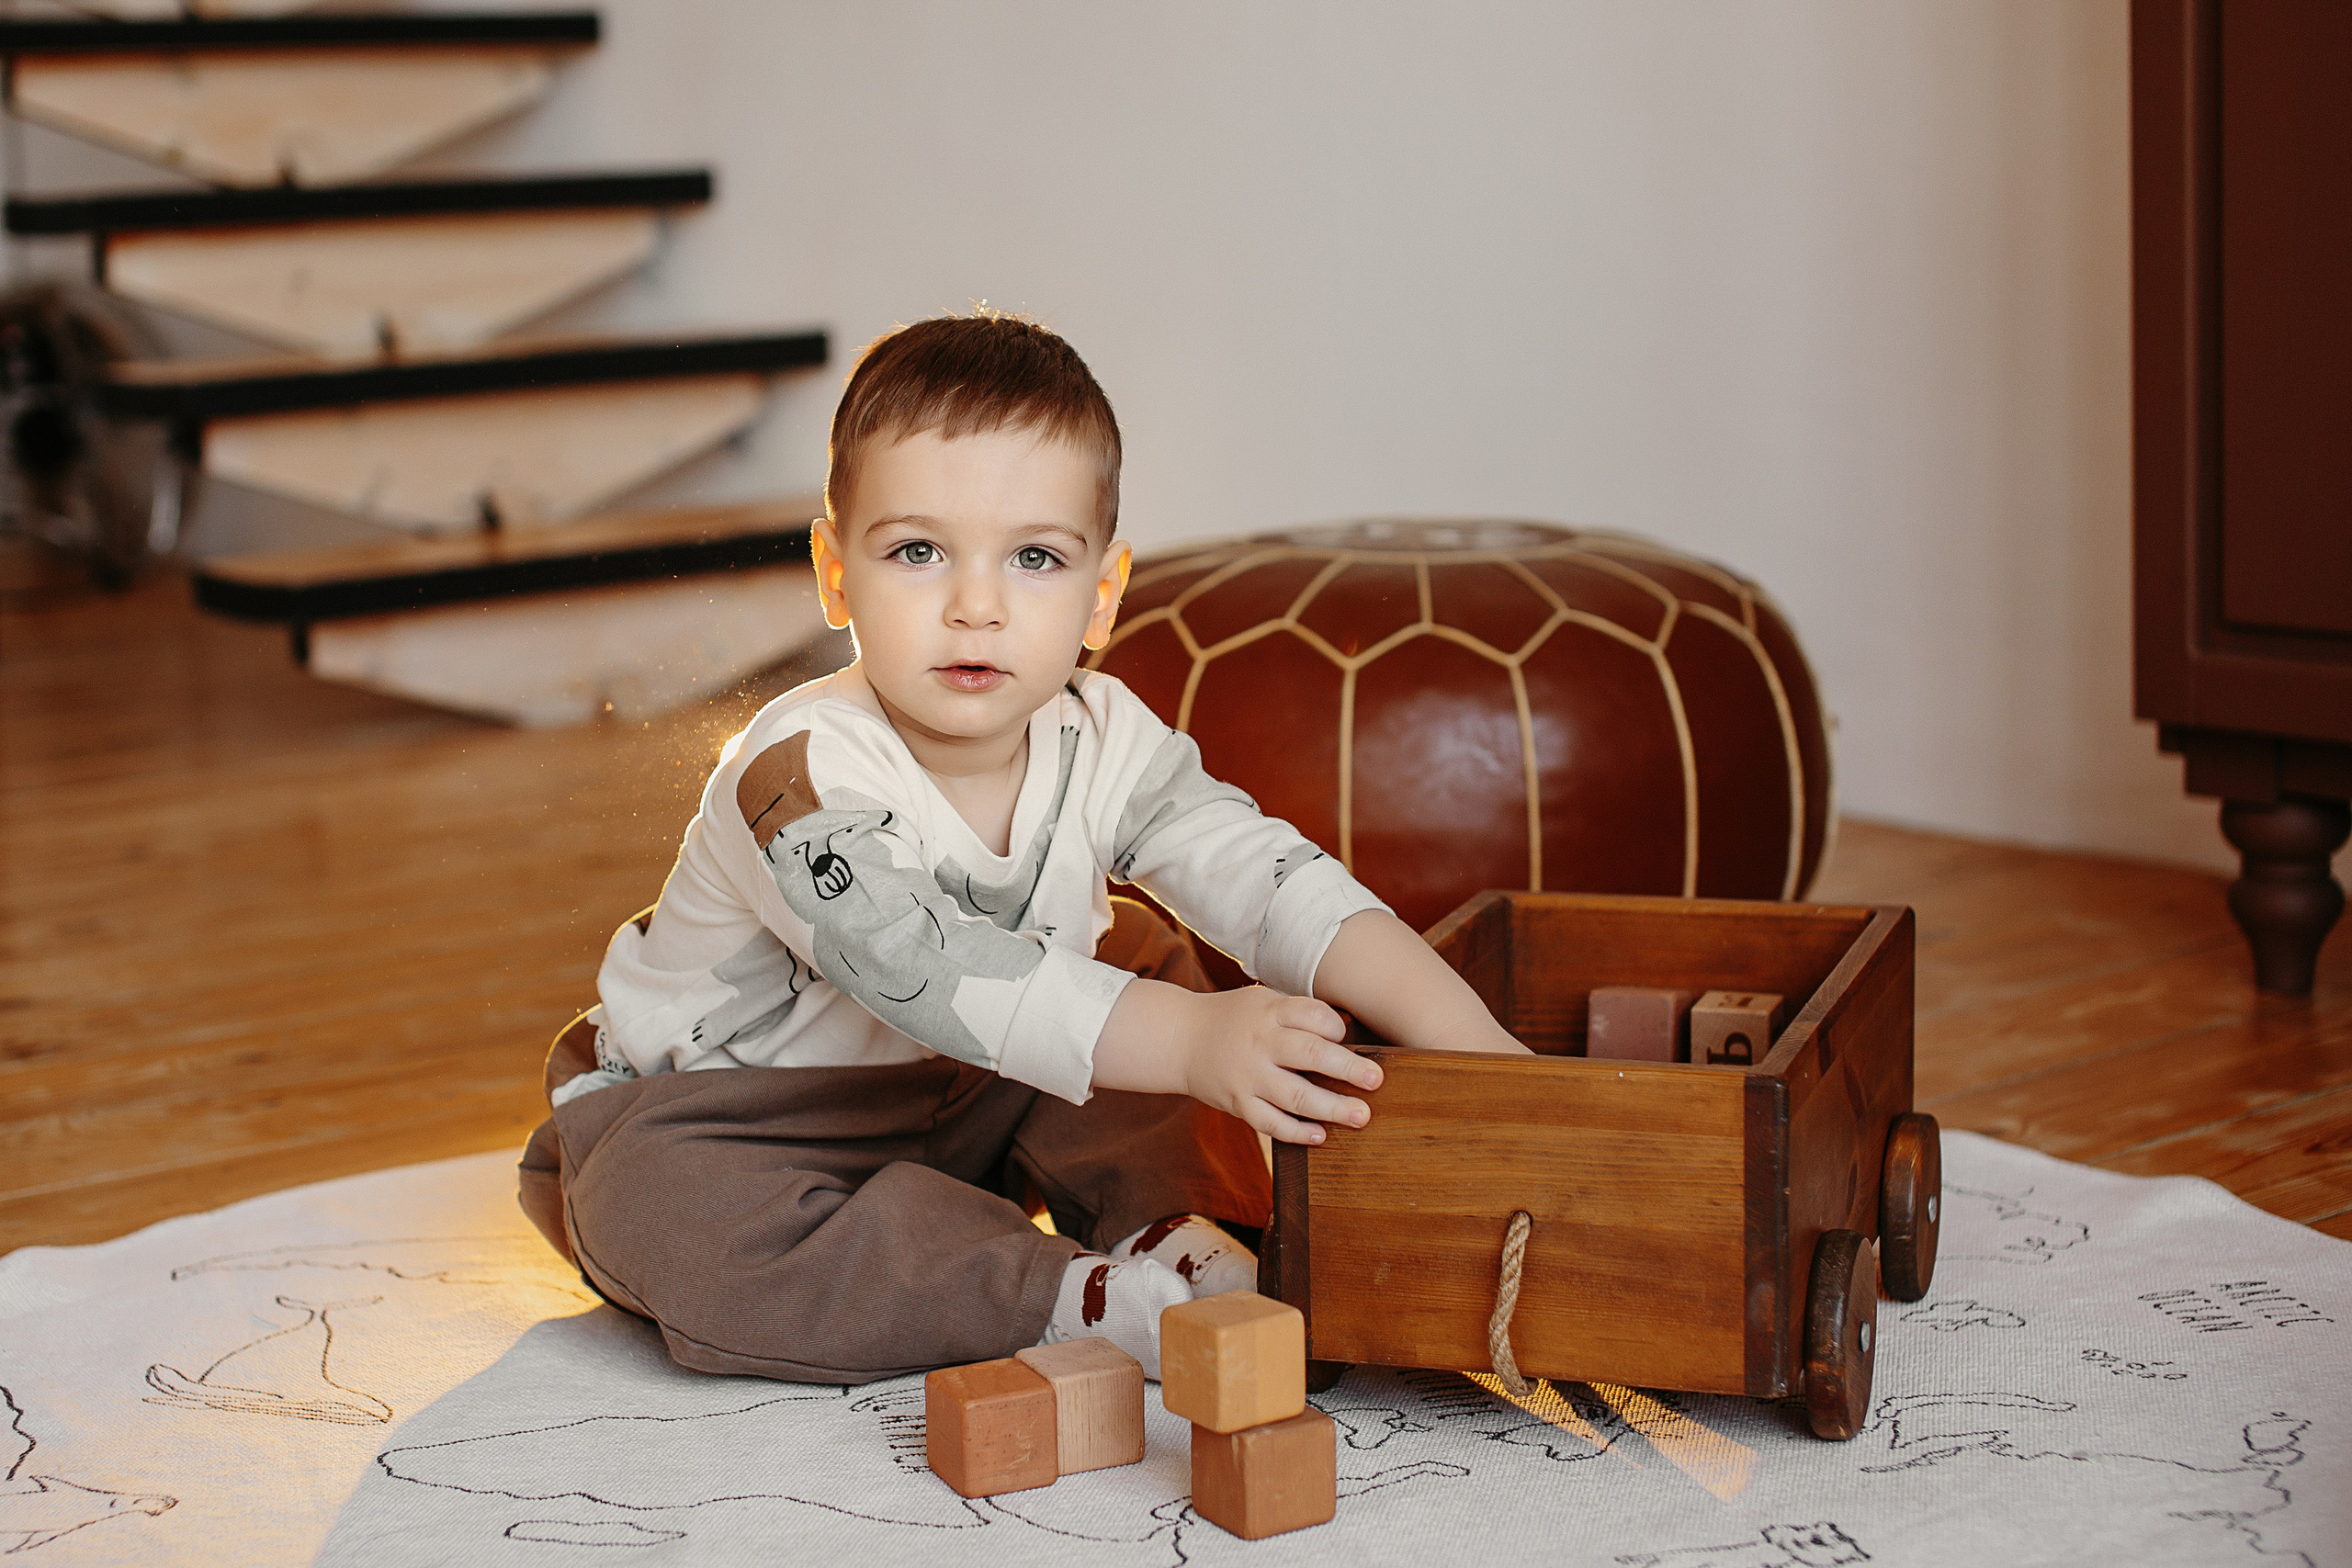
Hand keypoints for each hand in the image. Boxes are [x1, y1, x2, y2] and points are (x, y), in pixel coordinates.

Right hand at [1176, 986, 1384, 1144]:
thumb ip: (1298, 1014)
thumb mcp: (1262, 1001)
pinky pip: (1269, 1123)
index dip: (1335, 1026)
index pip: (1311, 1015)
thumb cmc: (1233, 1019)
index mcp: (1269, 1012)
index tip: (1345, 1036)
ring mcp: (1248, 1075)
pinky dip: (1296, 1132)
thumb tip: (1348, 1037)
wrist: (1179, 1038)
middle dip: (1347, 1068)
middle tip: (1375, 1079)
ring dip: (1332, 1108)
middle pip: (1310, 1054)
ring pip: (1295, 1095)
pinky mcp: (1238, 1103)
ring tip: (1361, 1116)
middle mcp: (1260, 1042)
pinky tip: (1320, 1136)